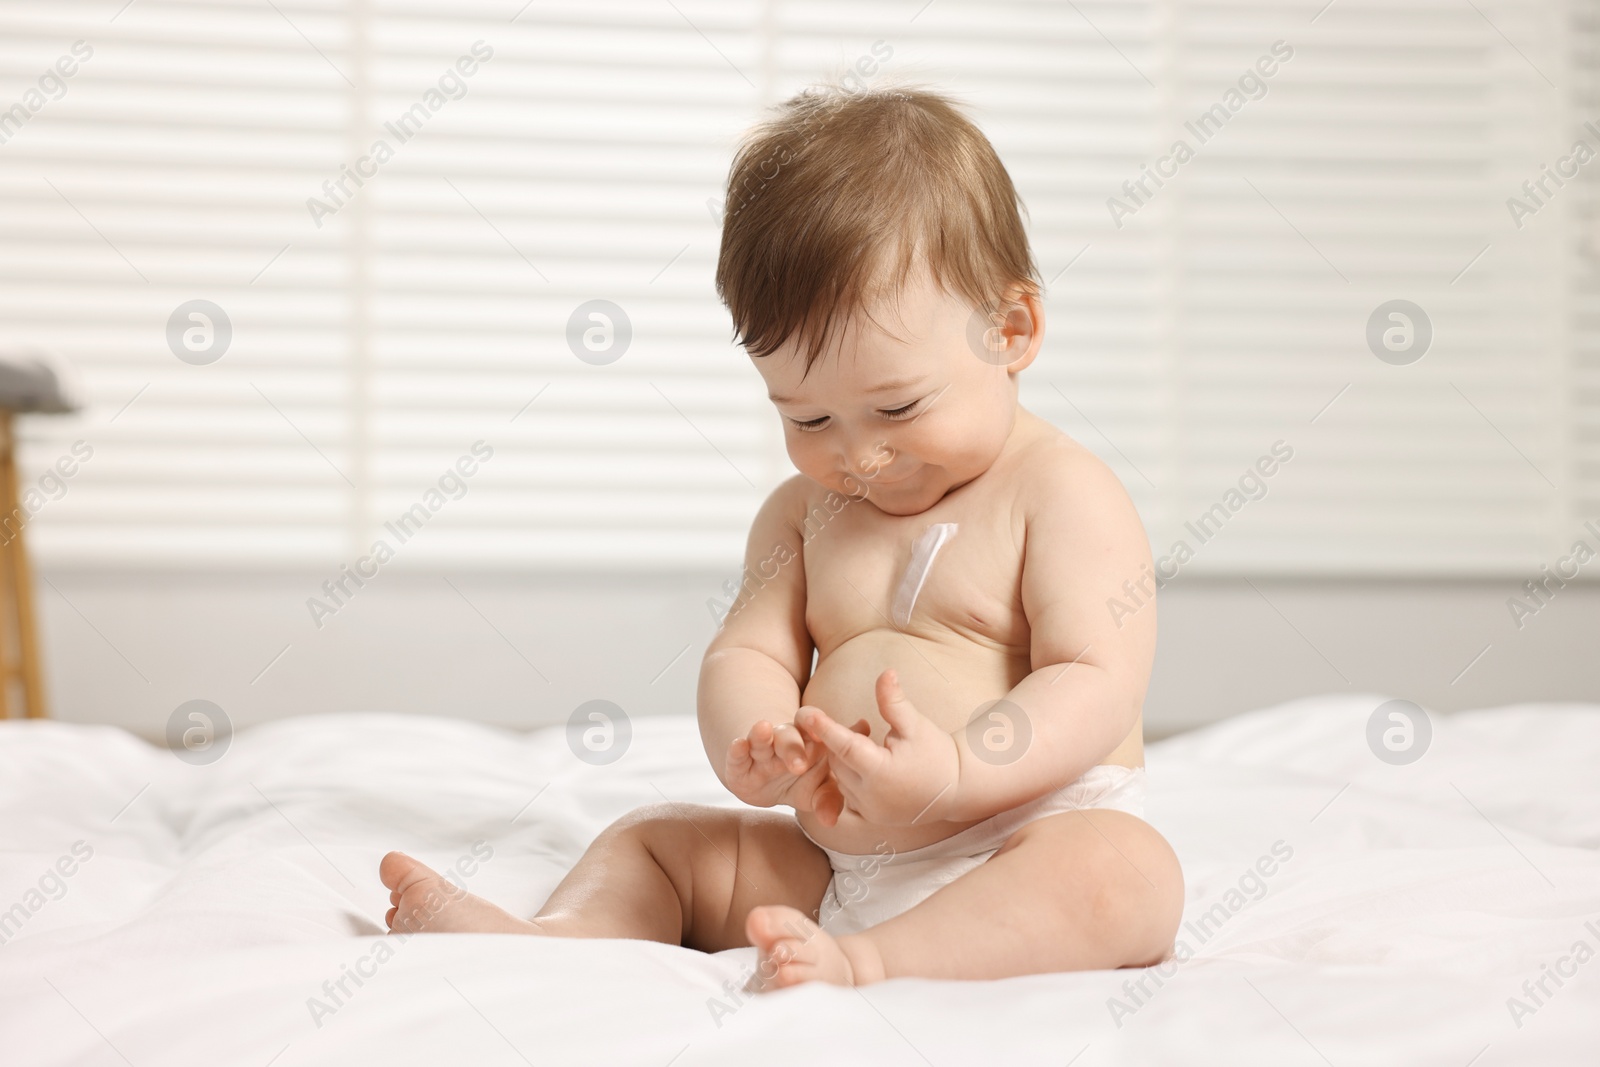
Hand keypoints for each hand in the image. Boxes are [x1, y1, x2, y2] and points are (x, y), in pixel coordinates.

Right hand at [724, 714, 867, 826]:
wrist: (765, 787)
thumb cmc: (800, 782)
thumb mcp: (817, 792)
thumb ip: (829, 799)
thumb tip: (831, 820)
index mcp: (812, 743)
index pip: (820, 730)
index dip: (829, 729)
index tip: (842, 732)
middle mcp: (786, 741)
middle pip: (790, 737)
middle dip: (794, 748)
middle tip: (800, 766)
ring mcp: (761, 750)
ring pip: (762, 739)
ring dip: (762, 735)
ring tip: (764, 728)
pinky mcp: (739, 762)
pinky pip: (737, 753)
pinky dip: (737, 749)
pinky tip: (739, 744)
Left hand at [795, 670, 959, 826]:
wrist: (954, 789)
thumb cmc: (936, 753)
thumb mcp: (916, 725)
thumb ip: (894, 702)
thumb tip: (886, 672)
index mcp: (882, 773)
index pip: (845, 747)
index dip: (825, 728)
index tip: (807, 713)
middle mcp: (871, 796)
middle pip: (837, 761)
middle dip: (837, 740)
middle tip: (848, 724)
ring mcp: (869, 810)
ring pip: (839, 777)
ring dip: (842, 758)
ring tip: (859, 742)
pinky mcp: (870, 816)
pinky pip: (847, 791)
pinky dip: (849, 775)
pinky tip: (862, 763)